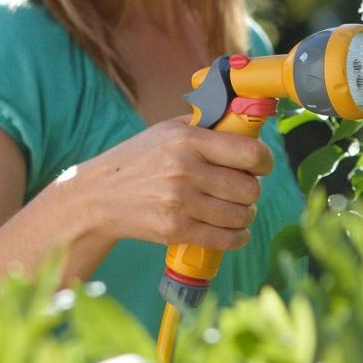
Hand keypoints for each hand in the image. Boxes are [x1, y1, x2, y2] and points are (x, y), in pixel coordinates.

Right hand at [44, 116, 274, 253]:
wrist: (98, 196)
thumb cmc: (138, 159)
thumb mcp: (167, 131)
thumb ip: (206, 127)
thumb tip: (246, 123)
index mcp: (187, 140)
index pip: (249, 153)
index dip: (264, 161)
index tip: (261, 165)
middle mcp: (185, 170)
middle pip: (249, 188)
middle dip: (252, 190)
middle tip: (241, 188)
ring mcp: (180, 203)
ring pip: (240, 215)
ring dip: (245, 214)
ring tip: (236, 209)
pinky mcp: (175, 230)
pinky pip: (225, 239)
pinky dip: (237, 237)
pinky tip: (234, 230)